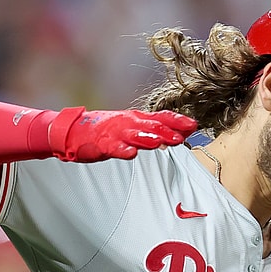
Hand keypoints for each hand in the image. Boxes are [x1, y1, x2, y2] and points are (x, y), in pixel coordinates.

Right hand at [50, 108, 196, 161]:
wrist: (76, 131)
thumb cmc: (108, 131)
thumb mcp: (135, 129)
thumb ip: (157, 131)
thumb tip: (182, 134)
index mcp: (138, 119)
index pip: (161, 117)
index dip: (177, 121)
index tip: (194, 125)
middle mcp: (129, 122)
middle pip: (151, 126)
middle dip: (167, 130)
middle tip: (181, 136)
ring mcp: (116, 132)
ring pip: (134, 134)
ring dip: (148, 137)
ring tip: (160, 142)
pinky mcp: (103, 143)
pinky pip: (114, 147)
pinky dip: (123, 150)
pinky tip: (131, 154)